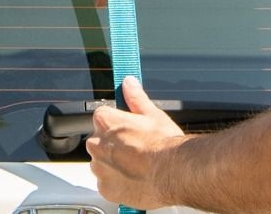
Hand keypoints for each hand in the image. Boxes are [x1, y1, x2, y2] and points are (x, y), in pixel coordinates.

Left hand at [87, 77, 187, 210]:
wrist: (173, 173)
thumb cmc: (164, 144)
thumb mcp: (153, 114)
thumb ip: (135, 97)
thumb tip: (128, 82)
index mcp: (105, 122)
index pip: (102, 116)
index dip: (118, 122)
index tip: (129, 128)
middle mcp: (96, 144)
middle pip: (101, 140)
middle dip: (115, 144)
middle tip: (137, 148)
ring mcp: (99, 168)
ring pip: (102, 163)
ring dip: (115, 163)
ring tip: (138, 166)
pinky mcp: (105, 188)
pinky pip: (107, 183)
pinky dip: (117, 182)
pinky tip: (134, 179)